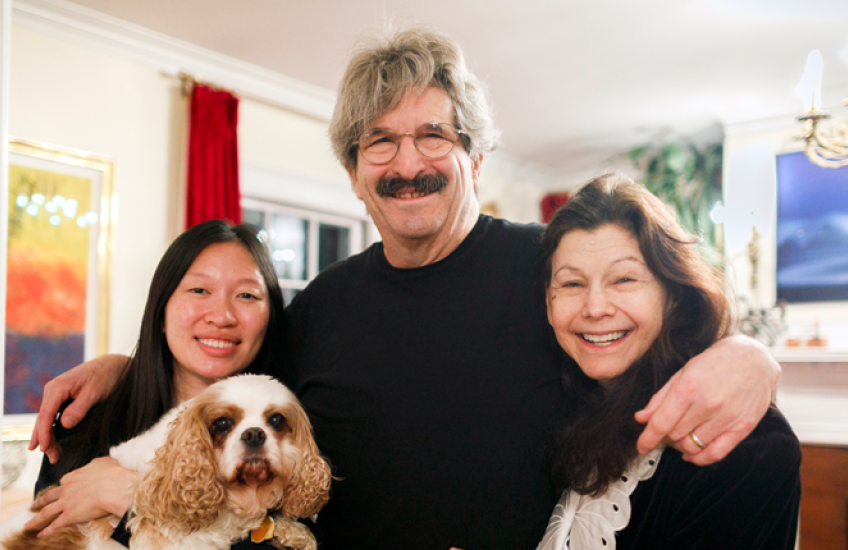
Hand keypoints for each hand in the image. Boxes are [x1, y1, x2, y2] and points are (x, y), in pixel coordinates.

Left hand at [24, 457, 134, 537]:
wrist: (114, 487)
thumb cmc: (112, 474)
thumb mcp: (104, 462)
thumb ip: (97, 463)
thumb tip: (97, 464)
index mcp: (74, 476)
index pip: (64, 481)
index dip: (62, 486)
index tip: (62, 489)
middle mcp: (66, 489)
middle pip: (49, 497)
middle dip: (39, 502)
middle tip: (33, 506)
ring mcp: (65, 503)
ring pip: (46, 512)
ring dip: (35, 519)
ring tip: (28, 524)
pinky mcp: (69, 516)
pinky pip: (54, 525)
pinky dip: (46, 531)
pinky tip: (40, 535)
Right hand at [29, 354, 127, 462]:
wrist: (113, 364)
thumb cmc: (105, 377)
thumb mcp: (95, 393)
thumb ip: (79, 408)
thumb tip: (63, 425)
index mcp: (58, 387)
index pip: (45, 415)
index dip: (44, 434)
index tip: (45, 449)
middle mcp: (53, 390)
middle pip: (43, 419)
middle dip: (46, 440)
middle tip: (54, 459)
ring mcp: (56, 393)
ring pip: (47, 419)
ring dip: (49, 437)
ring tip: (53, 455)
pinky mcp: (62, 397)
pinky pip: (53, 415)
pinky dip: (53, 429)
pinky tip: (52, 441)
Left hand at [634, 335, 778, 464]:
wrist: (753, 358)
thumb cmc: (715, 363)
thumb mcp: (682, 373)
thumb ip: (660, 398)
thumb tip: (641, 418)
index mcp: (688, 387)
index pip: (661, 423)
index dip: (647, 438)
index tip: (641, 446)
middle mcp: (707, 404)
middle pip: (674, 435)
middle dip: (664, 437)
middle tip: (665, 431)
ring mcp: (726, 417)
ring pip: (692, 446)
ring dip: (680, 446)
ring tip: (679, 436)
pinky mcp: (742, 427)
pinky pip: (716, 454)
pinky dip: (699, 459)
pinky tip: (692, 453)